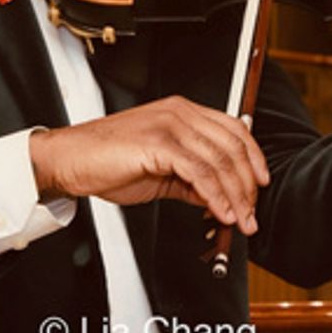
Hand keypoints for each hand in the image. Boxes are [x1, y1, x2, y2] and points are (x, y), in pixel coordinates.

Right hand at [28, 96, 270, 235]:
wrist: (71, 159)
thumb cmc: (106, 160)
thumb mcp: (159, 169)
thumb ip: (189, 178)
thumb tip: (216, 197)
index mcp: (182, 112)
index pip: (233, 129)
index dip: (253, 157)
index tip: (260, 184)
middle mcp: (179, 113)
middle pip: (232, 146)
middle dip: (247, 184)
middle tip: (250, 214)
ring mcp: (169, 126)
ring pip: (219, 161)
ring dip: (235, 196)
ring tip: (240, 220)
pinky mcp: (159, 144)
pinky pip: (199, 172)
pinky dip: (215, 196)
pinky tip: (220, 212)